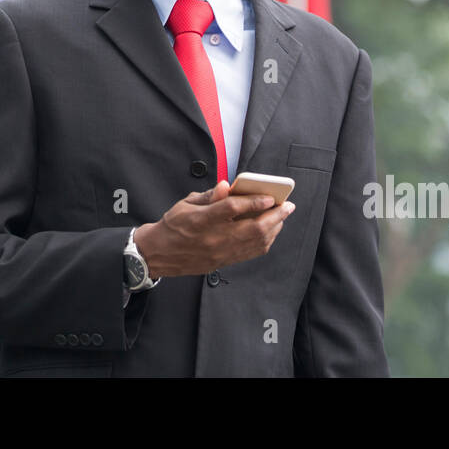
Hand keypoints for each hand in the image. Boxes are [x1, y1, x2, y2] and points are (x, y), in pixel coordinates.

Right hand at [132, 180, 294, 277]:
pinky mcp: (223, 262)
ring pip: (255, 242)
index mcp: (200, 220)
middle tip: (287, 205)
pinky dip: (265, 241)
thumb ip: (209, 196)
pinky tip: (270, 231)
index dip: (252, 202)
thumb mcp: (186, 203)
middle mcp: (213, 238)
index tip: (268, 196)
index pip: (231, 209)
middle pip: (252, 228)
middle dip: (274, 216)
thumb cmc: (173, 225)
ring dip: (274, 228)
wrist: (160, 254)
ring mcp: (220, 253)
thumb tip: (226, 186)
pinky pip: (251, 253)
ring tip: (282, 216)